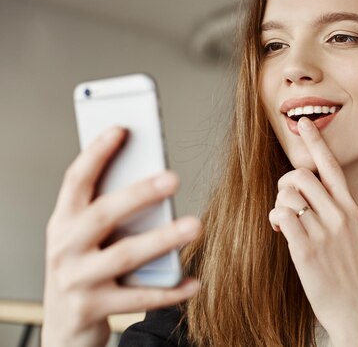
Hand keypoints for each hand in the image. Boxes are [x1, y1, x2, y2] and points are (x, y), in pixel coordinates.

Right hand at [42, 127, 200, 346]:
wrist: (65, 328)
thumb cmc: (84, 269)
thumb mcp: (86, 238)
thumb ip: (110, 211)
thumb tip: (156, 179)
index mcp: (63, 222)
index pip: (76, 180)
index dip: (96, 153)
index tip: (121, 129)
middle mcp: (65, 248)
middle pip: (103, 213)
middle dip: (139, 193)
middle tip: (173, 178)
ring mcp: (77, 280)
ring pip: (125, 255)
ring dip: (163, 239)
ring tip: (196, 225)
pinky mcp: (93, 309)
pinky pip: (138, 298)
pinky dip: (170, 291)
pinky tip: (195, 282)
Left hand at [268, 118, 357, 346]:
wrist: (357, 310)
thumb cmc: (352, 274)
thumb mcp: (354, 234)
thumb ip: (337, 212)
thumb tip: (311, 196)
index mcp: (351, 208)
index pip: (331, 165)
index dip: (316, 141)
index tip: (304, 123)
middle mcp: (340, 214)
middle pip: (301, 175)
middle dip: (286, 184)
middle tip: (286, 201)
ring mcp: (324, 231)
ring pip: (288, 194)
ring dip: (280, 203)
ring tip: (284, 220)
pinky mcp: (307, 249)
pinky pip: (282, 215)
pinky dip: (276, 218)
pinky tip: (280, 229)